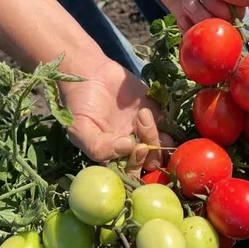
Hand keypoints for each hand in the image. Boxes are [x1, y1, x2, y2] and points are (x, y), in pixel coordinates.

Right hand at [59, 58, 172, 172]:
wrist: (89, 73)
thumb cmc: (79, 105)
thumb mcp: (80, 129)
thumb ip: (98, 146)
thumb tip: (127, 148)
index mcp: (114, 157)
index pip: (132, 174)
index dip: (138, 165)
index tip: (138, 148)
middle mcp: (132, 148)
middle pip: (151, 162)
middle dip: (151, 151)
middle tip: (141, 128)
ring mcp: (145, 132)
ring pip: (161, 146)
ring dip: (156, 134)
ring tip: (142, 114)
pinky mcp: (155, 115)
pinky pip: (169, 126)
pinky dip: (164, 121)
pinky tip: (148, 109)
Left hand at [142, 0, 248, 32]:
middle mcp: (225, 2)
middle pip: (233, 17)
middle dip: (212, 4)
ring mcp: (209, 16)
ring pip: (216, 29)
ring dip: (200, 16)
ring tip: (185, 1)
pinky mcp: (194, 26)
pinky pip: (199, 37)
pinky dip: (189, 30)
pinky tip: (181, 17)